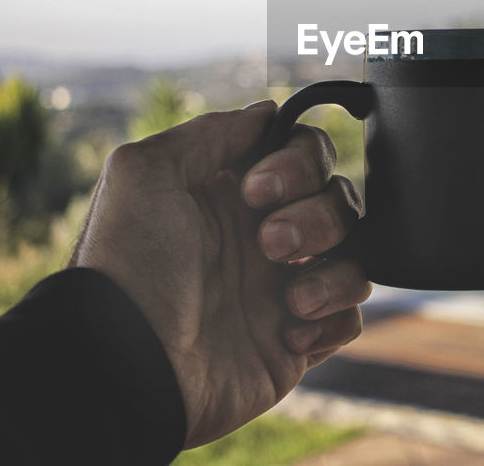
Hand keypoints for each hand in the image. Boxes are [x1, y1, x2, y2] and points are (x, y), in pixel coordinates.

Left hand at [69, 100, 370, 447]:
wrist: (129, 368)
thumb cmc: (128, 268)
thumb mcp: (144, 173)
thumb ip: (210, 132)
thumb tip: (267, 114)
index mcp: (229, 194)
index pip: (303, 152)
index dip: (297, 163)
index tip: (257, 190)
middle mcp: (261, 235)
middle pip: (337, 197)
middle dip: (315, 217)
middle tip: (269, 245)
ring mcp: (281, 288)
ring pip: (355, 252)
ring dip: (333, 269)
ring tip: (291, 300)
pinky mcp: (295, 341)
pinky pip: (351, 317)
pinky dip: (335, 317)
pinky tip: (291, 333)